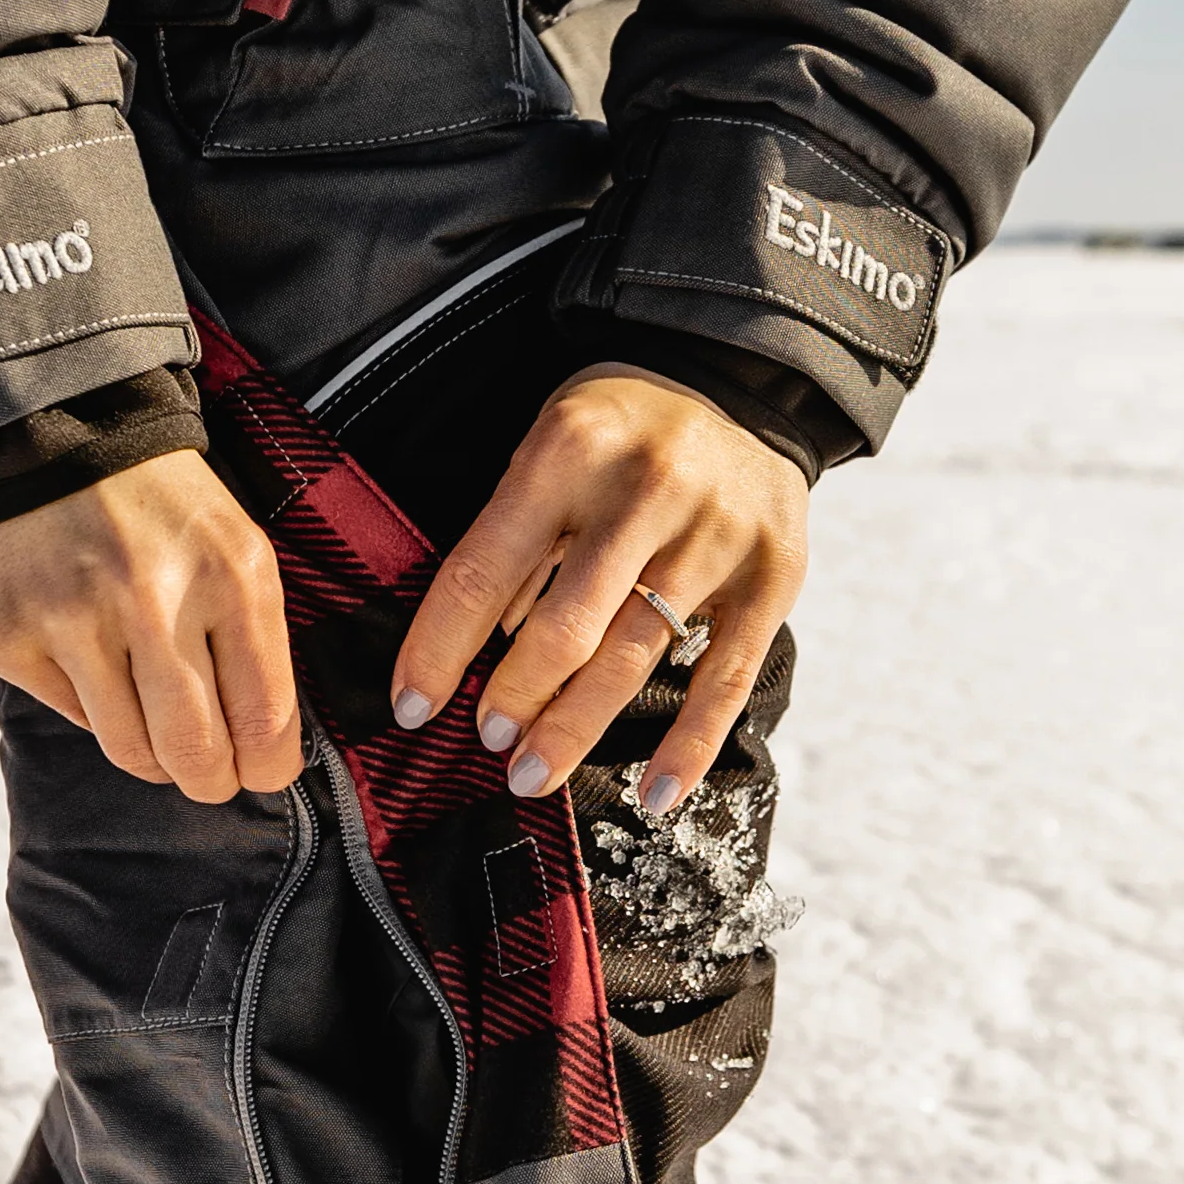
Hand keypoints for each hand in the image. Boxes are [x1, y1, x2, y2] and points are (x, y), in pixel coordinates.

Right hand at [0, 451, 304, 803]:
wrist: (45, 428)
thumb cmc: (158, 506)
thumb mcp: (233, 549)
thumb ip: (256, 645)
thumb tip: (265, 750)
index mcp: (229, 575)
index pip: (264, 720)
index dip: (267, 766)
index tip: (260, 770)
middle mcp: (151, 600)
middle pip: (196, 754)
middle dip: (210, 779)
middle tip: (208, 775)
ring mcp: (71, 620)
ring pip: (130, 750)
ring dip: (152, 756)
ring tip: (155, 729)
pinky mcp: (9, 636)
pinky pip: (71, 715)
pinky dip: (92, 705)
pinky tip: (90, 657)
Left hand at [390, 365, 805, 813]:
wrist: (745, 385)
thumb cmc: (622, 433)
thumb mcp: (550, 451)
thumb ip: (515, 543)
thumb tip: (474, 651)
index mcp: (569, 450)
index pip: (485, 567)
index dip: (440, 646)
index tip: (411, 707)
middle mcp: (646, 489)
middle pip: (567, 625)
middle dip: (517, 696)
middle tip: (488, 742)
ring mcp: (716, 536)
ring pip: (636, 657)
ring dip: (576, 728)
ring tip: (531, 773)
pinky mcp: (773, 576)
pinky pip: (725, 678)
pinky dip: (689, 746)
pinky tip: (655, 797)